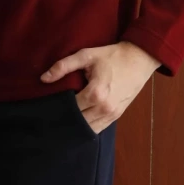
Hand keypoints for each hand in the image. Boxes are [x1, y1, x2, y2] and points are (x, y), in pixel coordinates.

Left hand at [40, 40, 161, 132]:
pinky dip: (88, 127)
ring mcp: (112, 114)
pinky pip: (99, 128)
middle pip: (78, 121)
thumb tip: (43, 78)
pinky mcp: (117, 116)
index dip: (58, 107)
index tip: (50, 104)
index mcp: (95, 93)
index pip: (70, 108)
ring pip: (88, 129)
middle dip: (65, 118)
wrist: (139, 59)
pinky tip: (77, 123)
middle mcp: (104, 107)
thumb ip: (63, 66)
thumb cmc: (112, 56)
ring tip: (64, 120)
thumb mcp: (86, 55)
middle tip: (53, 115)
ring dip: (76, 125)